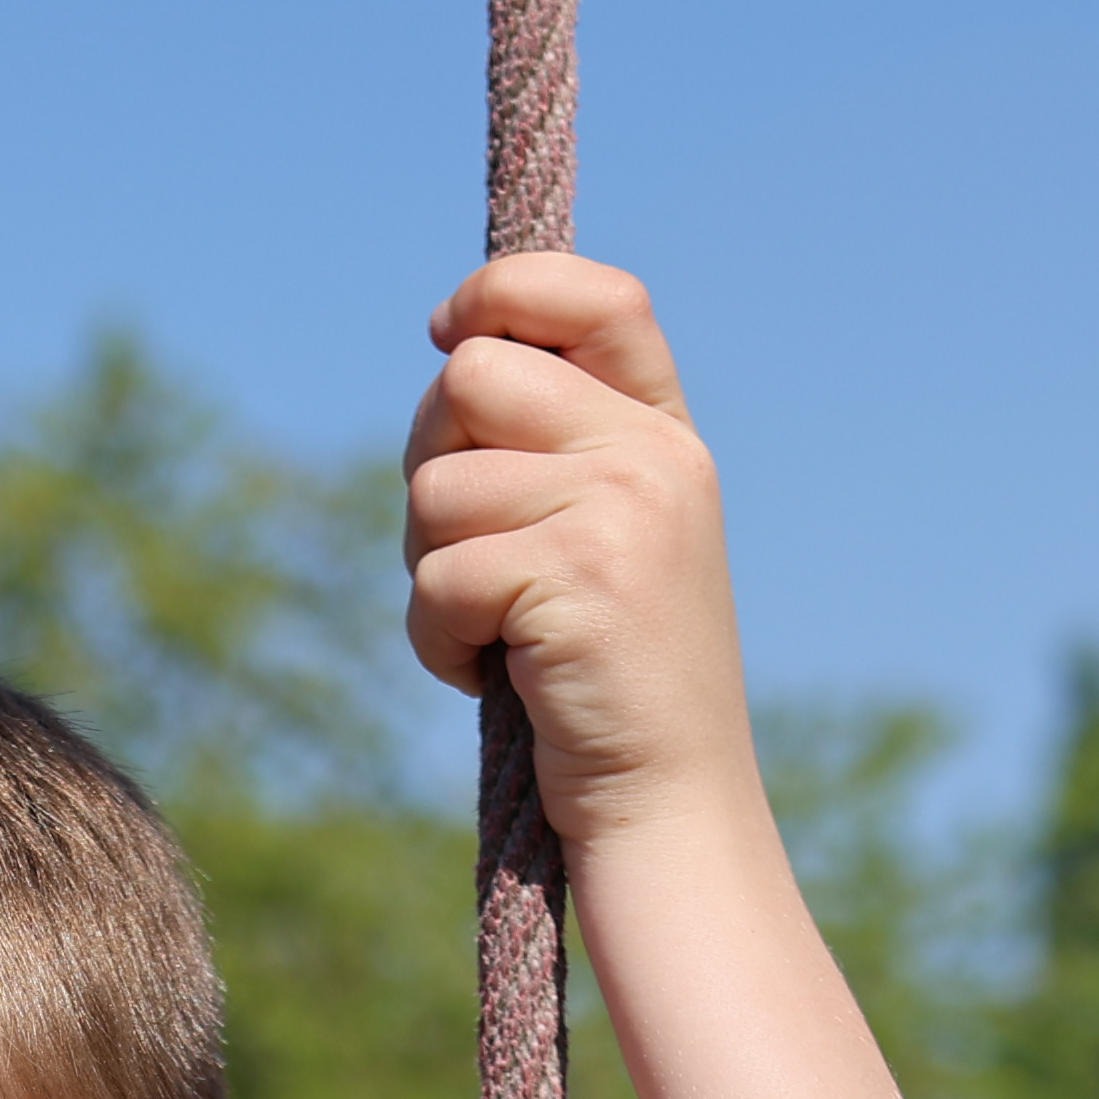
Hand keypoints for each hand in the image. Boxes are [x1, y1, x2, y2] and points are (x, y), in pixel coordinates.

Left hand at [402, 255, 755, 856]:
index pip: (596, 296)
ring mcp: (622, 513)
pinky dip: (435, 638)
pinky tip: (487, 673)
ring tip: (494, 631)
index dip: (503, 291)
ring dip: (429, 571)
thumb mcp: (607, 538)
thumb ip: (556, 445)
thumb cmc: (610, 683)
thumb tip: (455, 353)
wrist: (669, 806)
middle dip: (432, 461)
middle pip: (473, 378)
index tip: (448, 331)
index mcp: (666, 435)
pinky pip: (437, 577)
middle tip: (466, 548)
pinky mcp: (576, 579)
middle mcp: (653, 457)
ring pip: (437, 486)